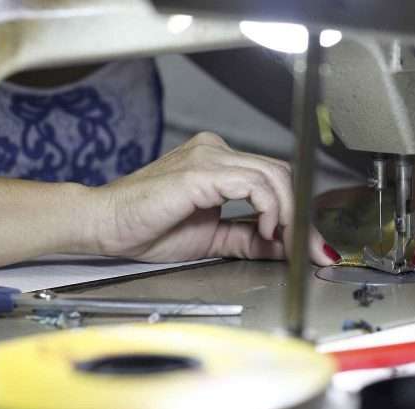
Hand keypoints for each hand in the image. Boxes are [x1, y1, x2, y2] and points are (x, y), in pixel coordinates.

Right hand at [89, 132, 338, 264]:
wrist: (104, 226)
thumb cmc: (148, 228)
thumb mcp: (213, 238)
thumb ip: (249, 238)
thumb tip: (285, 248)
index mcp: (220, 164)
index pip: (274, 180)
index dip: (298, 213)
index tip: (310, 246)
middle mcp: (217, 153)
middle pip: (281, 175)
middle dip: (302, 216)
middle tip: (309, 250)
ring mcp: (209, 157)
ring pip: (274, 176)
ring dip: (290, 215)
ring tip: (287, 243)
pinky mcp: (201, 171)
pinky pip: (253, 183)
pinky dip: (269, 207)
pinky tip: (266, 230)